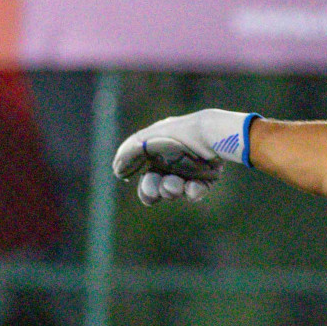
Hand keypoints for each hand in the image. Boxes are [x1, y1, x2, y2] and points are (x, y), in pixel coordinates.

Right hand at [112, 109, 255, 204]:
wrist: (209, 134)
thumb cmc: (175, 135)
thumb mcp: (146, 141)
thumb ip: (129, 154)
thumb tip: (117, 171)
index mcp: (157, 152)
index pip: (148, 176)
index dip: (144, 186)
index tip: (142, 189)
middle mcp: (173, 161)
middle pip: (159, 187)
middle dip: (154, 191)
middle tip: (156, 191)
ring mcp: (191, 169)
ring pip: (176, 190)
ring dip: (172, 189)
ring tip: (176, 185)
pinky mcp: (208, 175)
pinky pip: (197, 190)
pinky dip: (194, 191)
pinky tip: (193, 188)